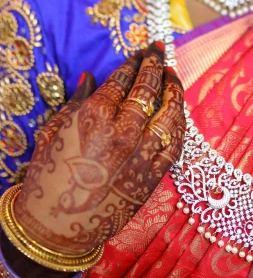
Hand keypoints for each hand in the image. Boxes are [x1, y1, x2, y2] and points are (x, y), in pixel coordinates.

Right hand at [14, 42, 184, 255]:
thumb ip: (77, 101)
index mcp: (95, 116)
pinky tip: (178, 113)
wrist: (54, 227)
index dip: (133, 62)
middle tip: (159, 50)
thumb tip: (90, 77)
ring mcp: (140, 154)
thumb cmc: (49, 177)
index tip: (140, 53)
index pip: (122, 79)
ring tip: (173, 75)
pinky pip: (175, 145)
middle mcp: (122, 131)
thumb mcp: (54, 131)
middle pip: (147, 89)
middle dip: (155, 64)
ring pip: (168, 113)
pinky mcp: (152, 176)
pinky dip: (179, 126)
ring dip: (174, 90)